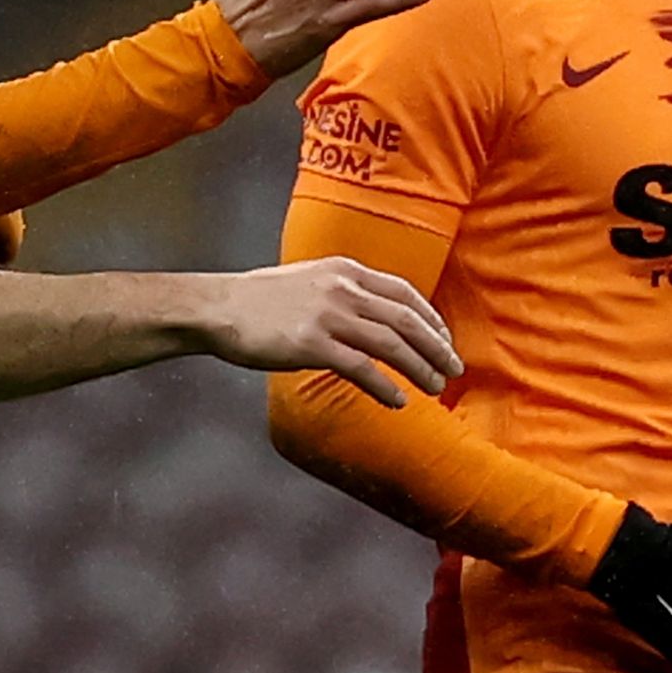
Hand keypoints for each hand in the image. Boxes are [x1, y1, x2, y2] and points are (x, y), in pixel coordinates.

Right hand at [197, 255, 458, 405]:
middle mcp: (343, 289)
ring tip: (436, 388)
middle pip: (407, 320)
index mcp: (346, 270)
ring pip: (392, 344)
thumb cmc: (261, 301)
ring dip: (420, 369)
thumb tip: (377, 316)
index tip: (445, 341)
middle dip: (437, 347)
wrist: (218, 308)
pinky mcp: (311, 344)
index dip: (431, 319)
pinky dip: (386, 387)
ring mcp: (328, 315)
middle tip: (454, 369)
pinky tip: (398, 402)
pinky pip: (362, 368)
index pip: (404, 293)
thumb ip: (345, 292)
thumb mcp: (310, 280)